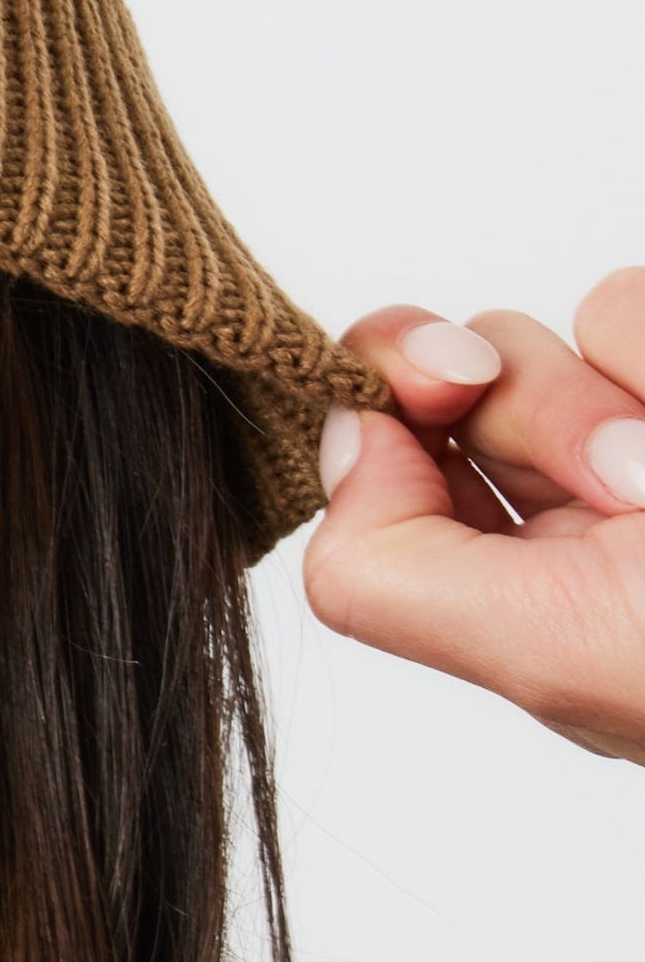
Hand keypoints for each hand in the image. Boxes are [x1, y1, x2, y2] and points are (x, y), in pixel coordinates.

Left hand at [303, 272, 644, 762]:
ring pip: (579, 326)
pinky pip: (635, 304)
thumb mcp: (546, 656)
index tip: (442, 395)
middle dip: (536, 406)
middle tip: (622, 473)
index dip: (391, 399)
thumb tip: (346, 439)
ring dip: (623, 389)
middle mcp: (582, 515)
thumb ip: (395, 571)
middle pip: (477, 373)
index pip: (386, 450)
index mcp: (513, 594)